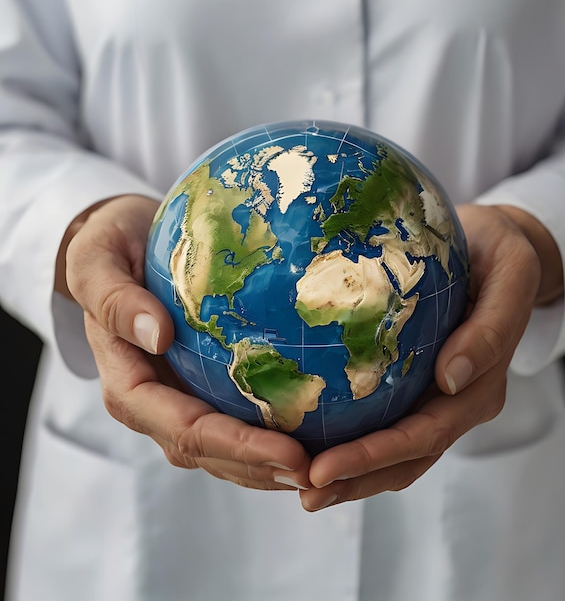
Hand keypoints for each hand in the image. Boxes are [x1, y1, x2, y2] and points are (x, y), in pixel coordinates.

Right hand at [62, 194, 311, 490]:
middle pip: (206, 451)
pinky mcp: (198, 386)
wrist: (122, 243)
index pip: (184, 429)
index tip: (288, 453)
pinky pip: (232, 421)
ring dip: (266, 466)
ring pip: (221, 450)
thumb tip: (158, 336)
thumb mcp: (97, 260)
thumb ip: (114, 299)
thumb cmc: (108, 247)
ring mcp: (177, 399)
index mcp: (127, 383)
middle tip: (315, 470)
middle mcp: (152, 404)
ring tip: (318, 468)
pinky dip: (265, 437)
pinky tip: (305, 435)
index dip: (236, 447)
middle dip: (259, 467)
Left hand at [300, 203, 561, 510]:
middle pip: (407, 456)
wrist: (498, 248)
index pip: (425, 434)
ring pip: (397, 451)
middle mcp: (459, 402)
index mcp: (481, 386)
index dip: (375, 457)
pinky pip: (388, 421)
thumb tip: (451, 380)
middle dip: (355, 478)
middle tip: (304, 492)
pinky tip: (318, 442)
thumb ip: (492, 328)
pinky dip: (357, 441)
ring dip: (353, 474)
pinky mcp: (420, 384)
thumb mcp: (512, 274)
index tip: (324, 468)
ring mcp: (438, 397)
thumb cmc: (503, 254)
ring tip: (303, 488)